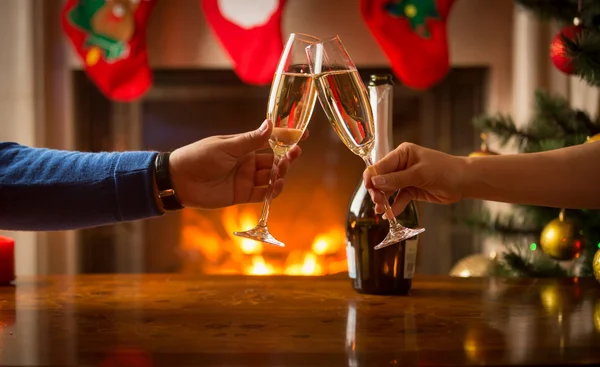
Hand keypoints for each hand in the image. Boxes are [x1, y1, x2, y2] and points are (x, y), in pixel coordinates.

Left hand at [167, 119, 305, 209]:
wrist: (180, 179)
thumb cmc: (200, 156)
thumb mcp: (227, 146)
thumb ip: (251, 140)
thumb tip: (270, 124)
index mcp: (244, 147)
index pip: (270, 142)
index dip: (286, 139)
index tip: (303, 135)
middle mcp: (248, 163)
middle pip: (274, 162)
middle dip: (286, 158)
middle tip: (294, 153)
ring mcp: (245, 179)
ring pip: (270, 178)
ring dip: (280, 175)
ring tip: (282, 172)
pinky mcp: (241, 195)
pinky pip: (262, 194)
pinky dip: (272, 191)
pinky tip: (277, 186)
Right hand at [363, 143, 467, 216]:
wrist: (464, 182)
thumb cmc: (444, 170)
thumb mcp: (419, 174)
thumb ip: (397, 179)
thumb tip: (375, 181)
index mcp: (402, 154)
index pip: (380, 165)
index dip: (372, 177)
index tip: (369, 189)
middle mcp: (401, 164)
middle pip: (381, 178)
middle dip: (377, 190)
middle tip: (377, 202)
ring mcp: (406, 178)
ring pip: (388, 189)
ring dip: (384, 200)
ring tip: (380, 210)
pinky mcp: (412, 189)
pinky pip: (399, 198)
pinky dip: (395, 206)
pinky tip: (390, 215)